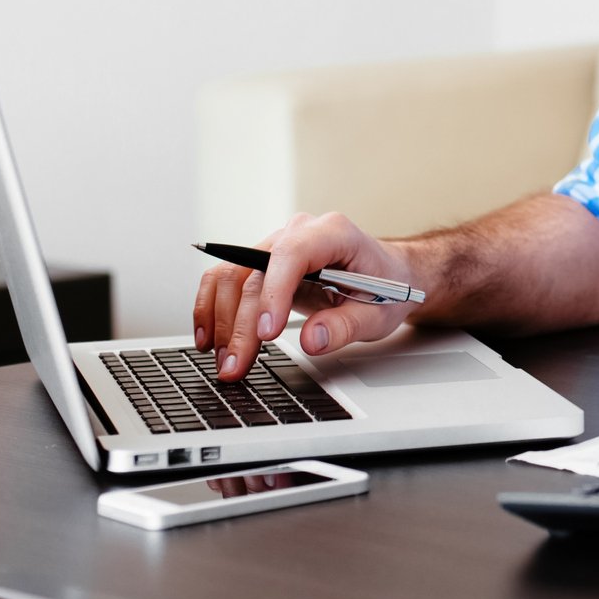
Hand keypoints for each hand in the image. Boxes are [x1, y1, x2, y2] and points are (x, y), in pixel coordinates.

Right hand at [193, 211, 418, 379]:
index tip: (267, 333)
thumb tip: (312, 340)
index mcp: (333, 233)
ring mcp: (276, 246)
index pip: (292, 255)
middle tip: (236, 366)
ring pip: (232, 276)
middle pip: (256, 273)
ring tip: (224, 362)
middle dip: (241, 323)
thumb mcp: (379, 313)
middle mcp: (299, 233)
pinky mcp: (263, 265)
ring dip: (220, 320)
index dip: (274, 293)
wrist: (389, 275)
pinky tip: (209, 339)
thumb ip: (347, 326)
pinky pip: (226, 280)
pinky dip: (212, 308)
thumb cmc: (387, 288)